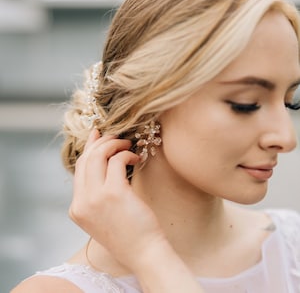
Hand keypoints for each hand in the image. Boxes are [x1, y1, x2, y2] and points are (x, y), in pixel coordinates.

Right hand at [69, 129, 164, 270]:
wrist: (143, 253)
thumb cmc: (129, 233)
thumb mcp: (103, 216)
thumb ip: (96, 194)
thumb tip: (104, 165)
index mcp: (77, 208)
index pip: (78, 169)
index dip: (88, 148)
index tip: (97, 135)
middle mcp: (81, 202)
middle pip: (86, 159)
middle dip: (101, 142)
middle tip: (116, 135)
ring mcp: (95, 197)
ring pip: (98, 156)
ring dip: (114, 144)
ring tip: (127, 143)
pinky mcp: (114, 193)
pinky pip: (117, 161)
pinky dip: (126, 154)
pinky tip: (136, 157)